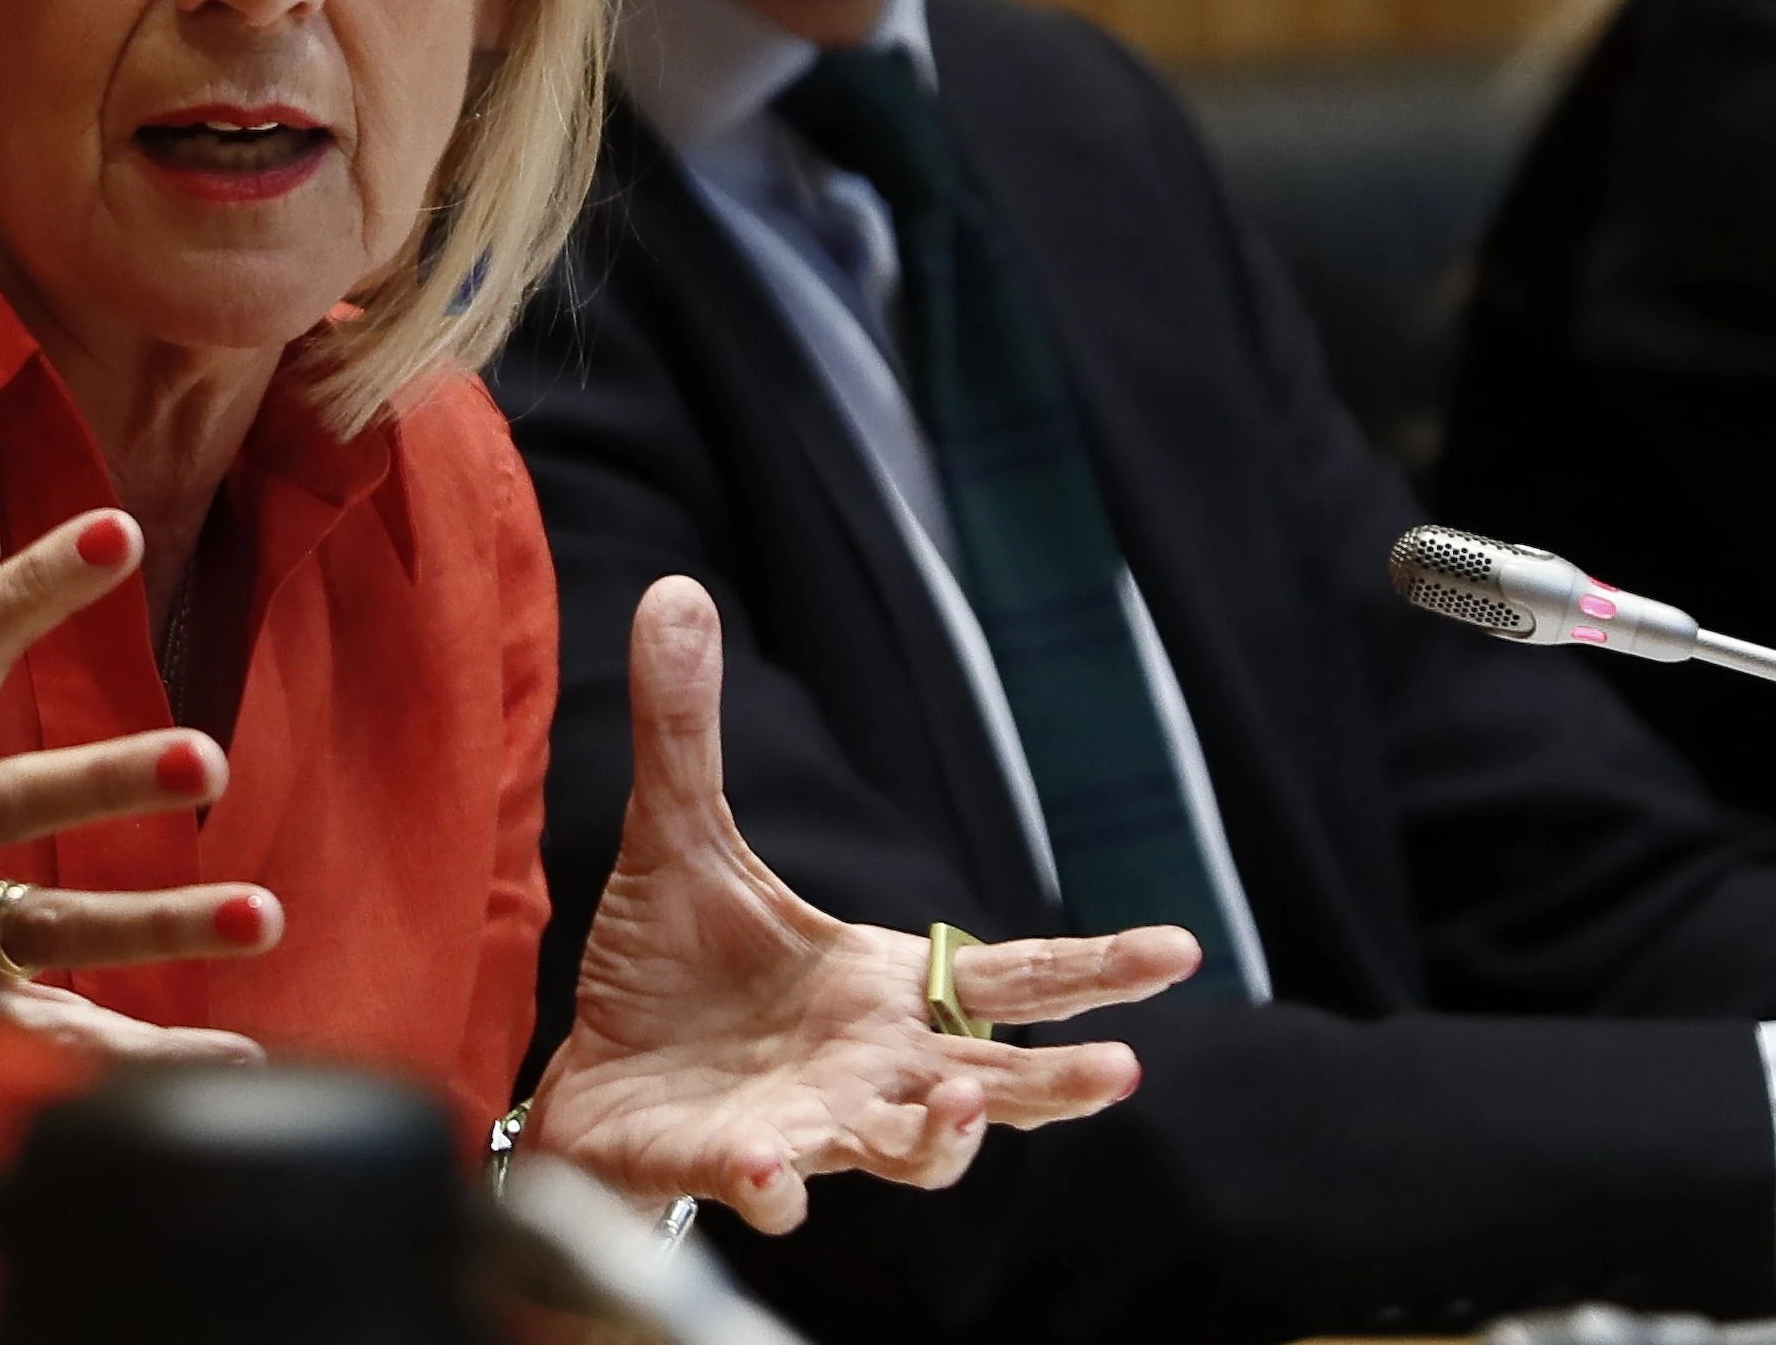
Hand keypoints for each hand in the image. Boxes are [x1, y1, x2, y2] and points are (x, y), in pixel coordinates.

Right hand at [0, 489, 285, 1098]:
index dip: (35, 586)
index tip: (120, 533)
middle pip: (18, 801)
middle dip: (109, 782)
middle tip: (202, 761)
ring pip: (57, 928)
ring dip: (161, 927)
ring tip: (263, 917)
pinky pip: (57, 1040)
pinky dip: (139, 1059)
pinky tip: (231, 1055)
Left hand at [530, 577, 1199, 1232]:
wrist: (594, 1078)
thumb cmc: (666, 971)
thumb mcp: (680, 834)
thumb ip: (690, 730)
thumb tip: (677, 590)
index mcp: (885, 988)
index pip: (1013, 980)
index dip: (1098, 968)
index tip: (1182, 951)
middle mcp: (871, 1066)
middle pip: (991, 1084)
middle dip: (1054, 1085)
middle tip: (1120, 1071)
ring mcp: (813, 1123)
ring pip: (907, 1151)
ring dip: (939, 1139)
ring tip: (953, 1106)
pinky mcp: (733, 1166)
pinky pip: (771, 1185)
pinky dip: (776, 1184)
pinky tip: (770, 1168)